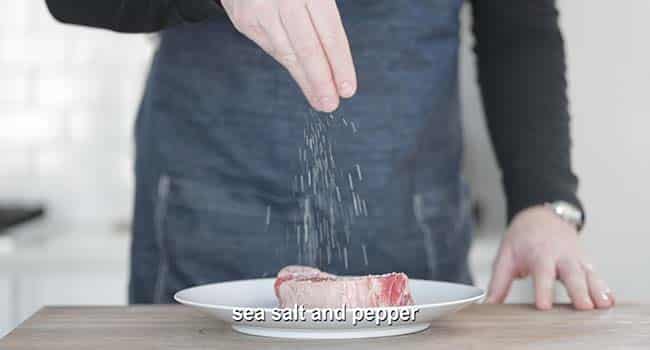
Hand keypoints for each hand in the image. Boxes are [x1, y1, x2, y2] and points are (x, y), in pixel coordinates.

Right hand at [221, 0, 356, 111]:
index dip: (340, 63)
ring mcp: (260, 10)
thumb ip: (323, 13)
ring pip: (287, 53)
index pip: (329, 33)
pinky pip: (271, 47)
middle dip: (321, 81)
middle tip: (331, 103)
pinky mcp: (244, 20)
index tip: (347, 88)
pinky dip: (289, 63)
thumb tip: (336, 59)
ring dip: (306, 81)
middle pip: (307, 48)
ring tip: (320, 99)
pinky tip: (301, 77)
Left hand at [486, 205, 614, 309]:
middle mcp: (560, 255)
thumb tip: (488, 304)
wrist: (541, 215)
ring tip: (602, 306)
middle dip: (578, 290)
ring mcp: (575, 258)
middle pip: (571, 273)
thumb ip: (499, 282)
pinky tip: (609, 301)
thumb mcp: (506, 255)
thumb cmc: (522, 237)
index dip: (543, 289)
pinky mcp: (584, 262)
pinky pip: (596, 275)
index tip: (544, 306)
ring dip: (596, 290)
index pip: (542, 273)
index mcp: (539, 253)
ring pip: (588, 274)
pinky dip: (604, 287)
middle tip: (583, 307)